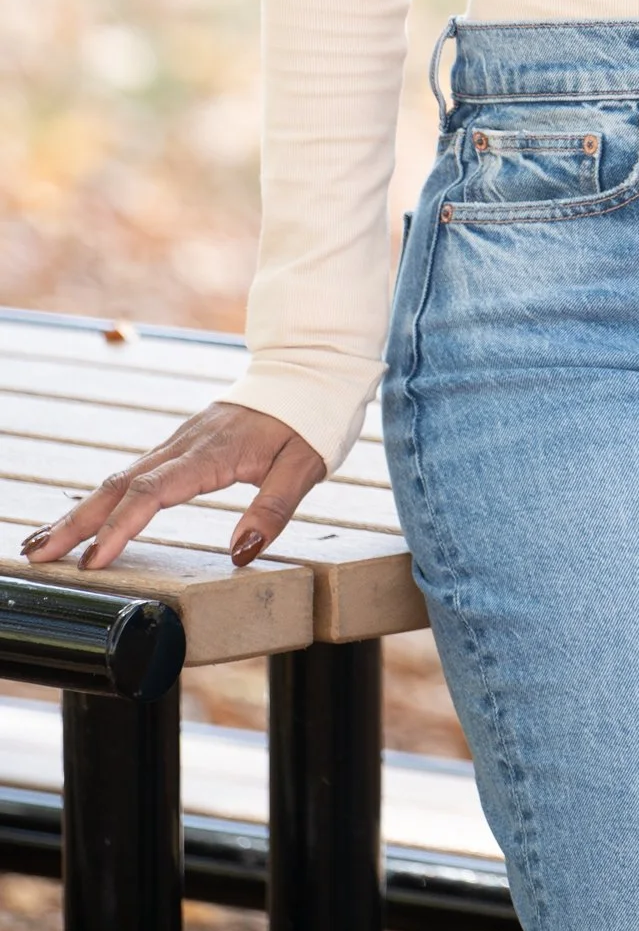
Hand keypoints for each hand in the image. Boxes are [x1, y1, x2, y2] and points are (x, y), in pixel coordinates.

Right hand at [20, 406, 326, 573]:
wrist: (310, 369)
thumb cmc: (311, 419)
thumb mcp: (306, 466)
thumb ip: (274, 508)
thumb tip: (242, 553)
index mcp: (211, 452)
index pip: (153, 492)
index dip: (120, 527)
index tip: (93, 562)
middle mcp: (185, 445)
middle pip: (119, 485)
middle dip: (75, 522)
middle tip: (36, 555)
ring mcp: (178, 443)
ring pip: (119, 478)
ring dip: (80, 512)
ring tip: (41, 544)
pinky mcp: (180, 446)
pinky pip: (133, 474)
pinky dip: (102, 499)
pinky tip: (84, 519)